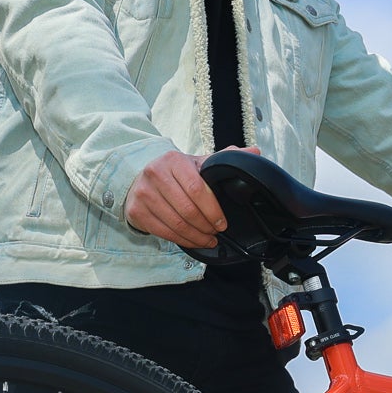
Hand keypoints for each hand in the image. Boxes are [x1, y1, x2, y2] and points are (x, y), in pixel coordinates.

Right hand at [125, 147, 257, 248]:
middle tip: (216, 233)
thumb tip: (255, 151)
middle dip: (206, 227)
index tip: (223, 223)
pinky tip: (193, 241)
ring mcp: (143, 193)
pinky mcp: (136, 211)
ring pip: (176, 224)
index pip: (197, 189)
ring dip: (196, 237)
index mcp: (173, 160)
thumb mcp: (197, 163)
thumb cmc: (176, 173)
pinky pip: (164, 232)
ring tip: (208, 240)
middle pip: (187, 210)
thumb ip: (225, 159)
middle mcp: (155, 174)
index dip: (213, 210)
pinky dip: (182, 241)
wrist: (140, 177)